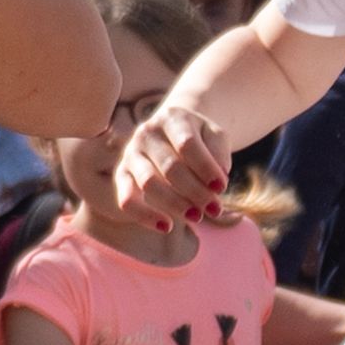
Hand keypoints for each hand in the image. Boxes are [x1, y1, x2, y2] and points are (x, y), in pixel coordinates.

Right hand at [114, 99, 231, 229]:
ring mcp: (131, 153)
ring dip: (175, 204)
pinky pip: (126, 199)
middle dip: (195, 191)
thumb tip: (217, 181)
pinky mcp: (122, 174)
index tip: (222, 187)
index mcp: (172, 118)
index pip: (187, 144)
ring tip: (197, 217)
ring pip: (149, 183)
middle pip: (170, 166)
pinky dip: (144, 215)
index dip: (205, 168)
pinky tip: (166, 227)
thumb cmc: (200, 138)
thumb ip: (219, 153)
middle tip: (215, 209)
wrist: (175, 132)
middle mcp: (146, 133)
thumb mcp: (216, 136)